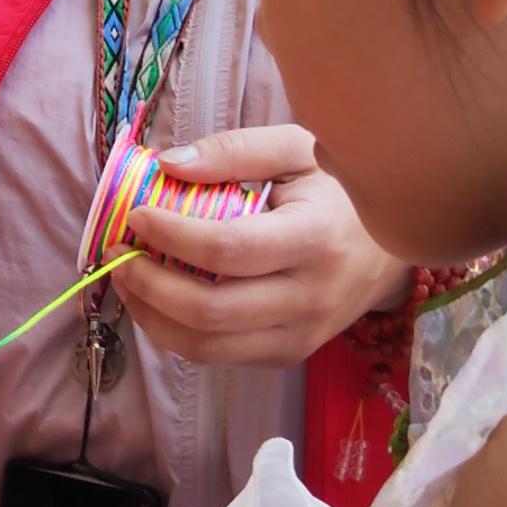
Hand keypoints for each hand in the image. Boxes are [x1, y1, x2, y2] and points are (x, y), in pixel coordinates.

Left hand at [109, 125, 410, 371]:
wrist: (389, 251)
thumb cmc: (338, 192)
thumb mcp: (297, 150)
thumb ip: (234, 151)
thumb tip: (167, 164)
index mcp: (314, 240)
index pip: (227, 250)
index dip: (171, 236)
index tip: (136, 214)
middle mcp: (310, 298)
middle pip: (210, 311)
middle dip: (148, 285)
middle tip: (117, 252)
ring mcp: (301, 336)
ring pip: (207, 346)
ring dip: (152, 317)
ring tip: (127, 279)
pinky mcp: (289, 355)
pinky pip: (220, 356)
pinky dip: (177, 333)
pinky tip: (159, 301)